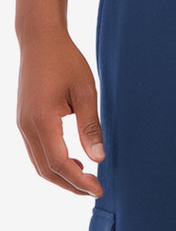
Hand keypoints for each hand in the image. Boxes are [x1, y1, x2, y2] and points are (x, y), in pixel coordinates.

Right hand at [16, 27, 103, 196]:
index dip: (80, 181)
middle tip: (96, 190)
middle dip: (71, 185)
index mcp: (42, 120)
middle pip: (46, 171)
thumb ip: (91, 127)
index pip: (60, 163)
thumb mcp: (86, 92)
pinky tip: (74, 162)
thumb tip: (98, 159)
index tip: (99, 190)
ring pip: (39, 164)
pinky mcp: (24, 122)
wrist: (40, 40)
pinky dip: (54, 164)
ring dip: (62, 177)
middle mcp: (26, 126)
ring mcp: (22, 125)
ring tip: (87, 179)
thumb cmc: (66, 61)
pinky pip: (36, 153)